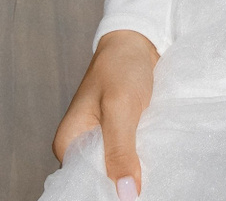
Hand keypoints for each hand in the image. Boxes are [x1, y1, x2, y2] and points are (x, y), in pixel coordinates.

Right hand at [53, 29, 158, 195]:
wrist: (138, 41)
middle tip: (149, 187)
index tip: (135, 196)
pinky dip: (142, 158)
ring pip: (118, 168)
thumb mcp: (120, 109)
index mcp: (69, 142)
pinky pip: (130, 155)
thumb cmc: (122, 67)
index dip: (108, 192)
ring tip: (155, 177)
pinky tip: (155, 162)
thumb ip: (120, 152)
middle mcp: (81, 144)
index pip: (83, 183)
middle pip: (102, 178)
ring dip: (136, 172)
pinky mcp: (120, 133)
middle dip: (124, 184)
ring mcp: (101, 139)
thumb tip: (126, 195)